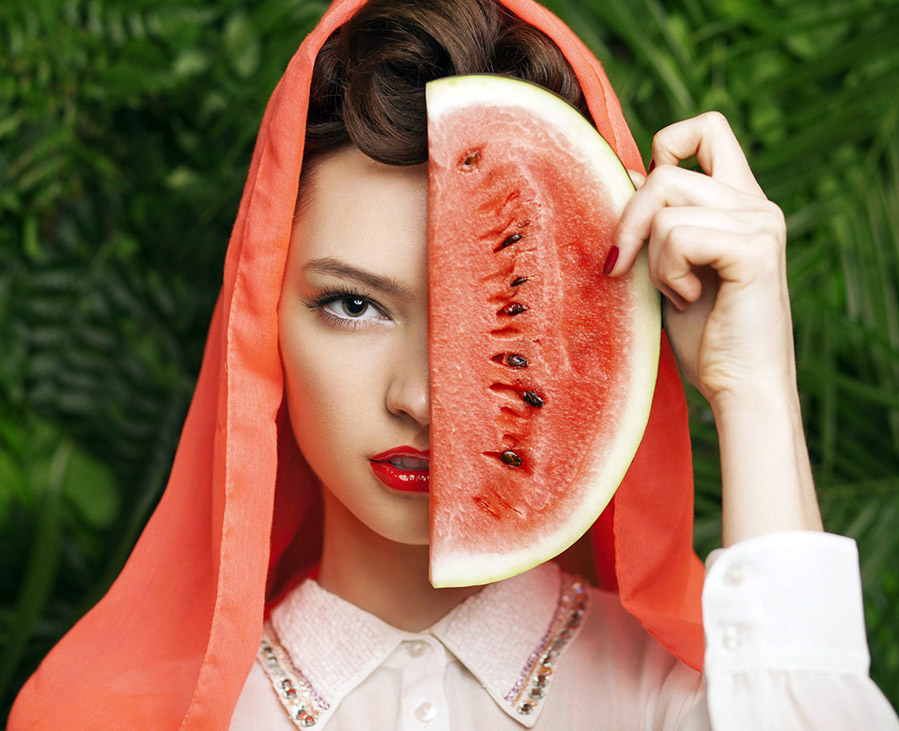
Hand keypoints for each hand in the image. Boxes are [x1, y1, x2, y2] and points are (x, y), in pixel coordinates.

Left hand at [605, 111, 795, 410]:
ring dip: (652, 259)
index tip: (642, 204)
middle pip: (665, 169)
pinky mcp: (755, 247)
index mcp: (738, 201)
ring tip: (677, 293)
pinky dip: (668, 273)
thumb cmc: (704, 336)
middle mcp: (755, 202)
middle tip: (622, 266)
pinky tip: (690, 300)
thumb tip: (623, 172)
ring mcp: (760, 221)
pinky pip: (679, 236)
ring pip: (665, 206)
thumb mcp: (666, 268)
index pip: (707, 129)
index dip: (665, 147)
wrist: (738, 388)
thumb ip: (654, 221)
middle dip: (629, 220)